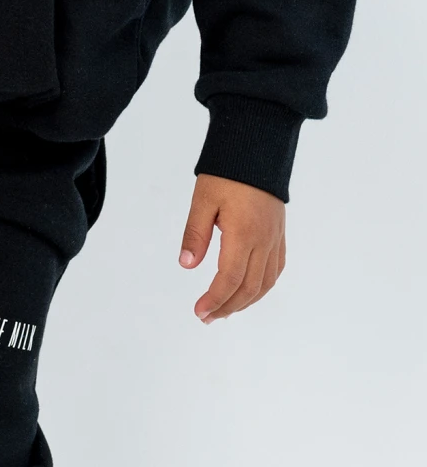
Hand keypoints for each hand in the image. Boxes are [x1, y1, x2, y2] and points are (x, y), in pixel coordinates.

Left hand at [178, 173, 285, 322]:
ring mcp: (275, 238)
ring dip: (245, 302)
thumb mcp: (203, 199)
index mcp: (244, 233)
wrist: (257, 149)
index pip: (230, 279)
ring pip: (265, 283)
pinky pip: (275, 270)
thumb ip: (195, 233)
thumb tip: (187, 265)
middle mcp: (264, 240)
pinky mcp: (280, 234)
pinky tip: (249, 292)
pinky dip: (262, 287)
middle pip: (249, 287)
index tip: (198, 311)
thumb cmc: (226, 172)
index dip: (215, 300)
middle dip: (227, 307)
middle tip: (206, 317)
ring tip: (224, 311)